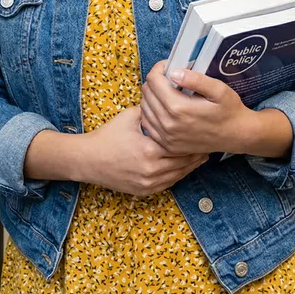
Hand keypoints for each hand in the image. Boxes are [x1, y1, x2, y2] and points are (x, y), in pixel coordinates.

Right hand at [80, 105, 207, 196]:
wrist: (89, 159)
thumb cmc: (108, 136)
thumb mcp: (130, 117)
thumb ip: (151, 111)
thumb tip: (168, 102)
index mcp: (150, 150)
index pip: (180, 146)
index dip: (192, 140)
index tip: (201, 133)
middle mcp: (151, 170)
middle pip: (183, 163)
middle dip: (196, 154)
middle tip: (206, 144)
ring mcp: (148, 183)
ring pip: (178, 175)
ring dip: (190, 166)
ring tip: (200, 156)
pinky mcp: (144, 191)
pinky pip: (168, 183)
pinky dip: (178, 174)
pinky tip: (184, 167)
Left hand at [140, 63, 257, 155]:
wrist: (236, 136)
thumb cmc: (229, 110)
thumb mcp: (218, 89)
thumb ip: (195, 79)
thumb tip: (174, 72)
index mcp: (178, 108)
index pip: (153, 80)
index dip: (159, 68)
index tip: (169, 67)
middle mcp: (168, 124)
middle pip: (146, 93)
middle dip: (154, 81)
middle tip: (168, 78)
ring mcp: (166, 137)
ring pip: (144, 108)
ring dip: (151, 96)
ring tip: (166, 92)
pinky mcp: (167, 145)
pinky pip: (147, 124)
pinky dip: (151, 112)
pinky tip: (163, 108)